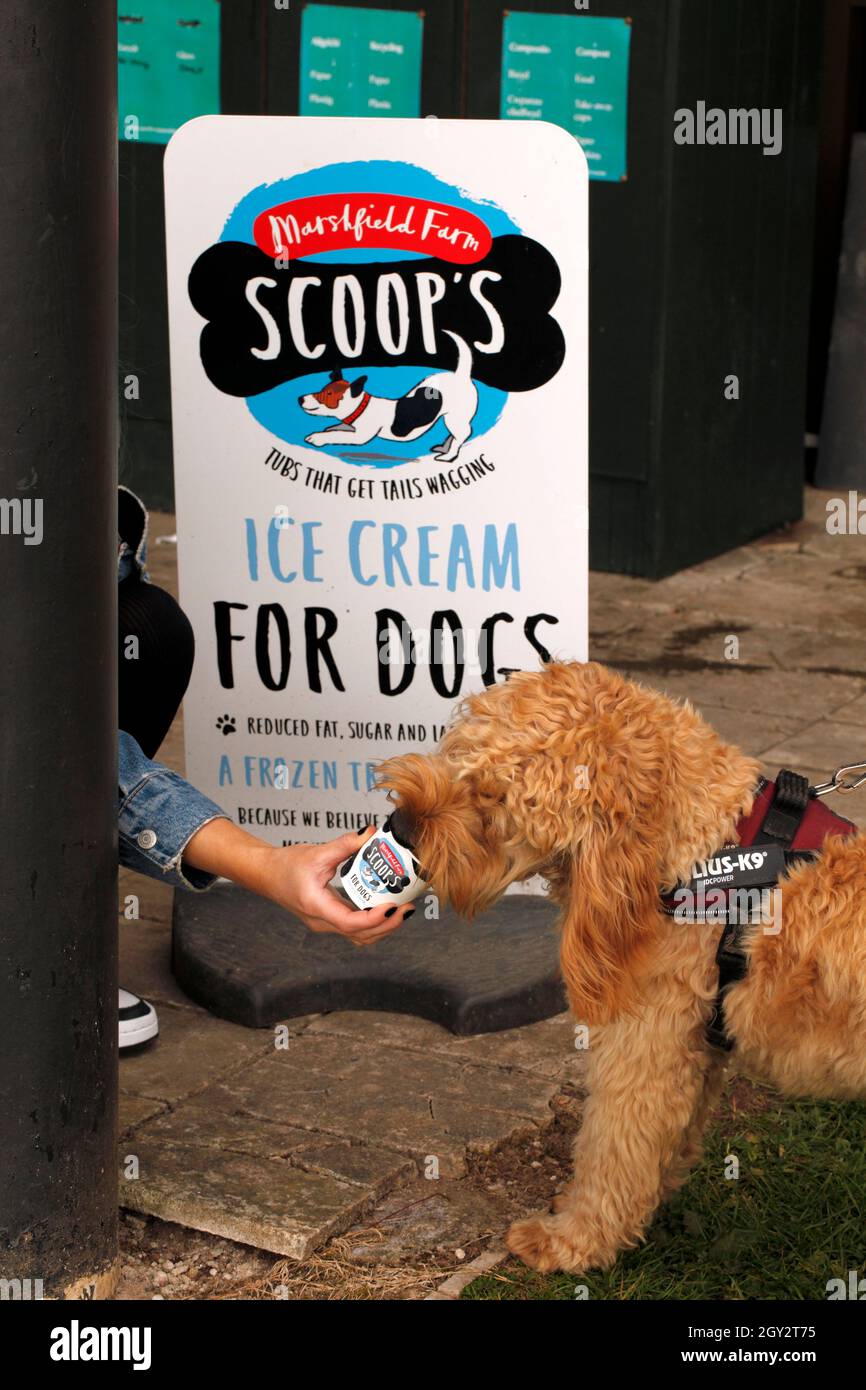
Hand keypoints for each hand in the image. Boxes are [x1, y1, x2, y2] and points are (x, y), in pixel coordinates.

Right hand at [183, 820, 415, 946]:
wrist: (267, 874)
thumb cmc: (286, 866)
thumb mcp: (316, 852)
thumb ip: (345, 844)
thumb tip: (369, 833)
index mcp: (316, 906)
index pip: (349, 922)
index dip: (374, 919)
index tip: (393, 907)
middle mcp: (322, 921)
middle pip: (360, 935)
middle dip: (387, 925)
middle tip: (408, 907)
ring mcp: (326, 924)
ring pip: (359, 936)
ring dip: (383, 928)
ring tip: (402, 910)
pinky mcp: (330, 920)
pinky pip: (355, 929)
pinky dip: (374, 924)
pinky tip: (386, 908)